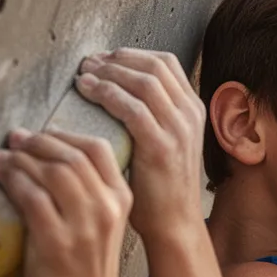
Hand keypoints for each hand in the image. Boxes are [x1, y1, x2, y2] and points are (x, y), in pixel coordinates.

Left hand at [0, 128, 132, 276]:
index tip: (45, 132)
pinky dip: (13, 181)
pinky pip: (32, 198)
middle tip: (16, 139)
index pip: (99, 149)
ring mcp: (83, 226)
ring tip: (4, 156)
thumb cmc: (87, 271)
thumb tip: (52, 162)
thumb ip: (89, 194)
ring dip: (22, 159)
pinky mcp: (56, 243)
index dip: (66, 133)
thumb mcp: (101, 225)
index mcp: (121, 200)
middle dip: (38, 142)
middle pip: (71, 156)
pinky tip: (3, 176)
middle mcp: (106, 209)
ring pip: (52, 172)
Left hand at [74, 49, 204, 240]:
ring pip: (143, 81)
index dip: (131, 55)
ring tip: (83, 76)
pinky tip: (87, 91)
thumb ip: (152, 115)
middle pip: (154, 66)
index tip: (104, 59)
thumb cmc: (160, 185)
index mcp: (193, 109)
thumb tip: (116, 89)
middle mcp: (190, 115)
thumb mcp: (165, 141)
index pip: (166, 62)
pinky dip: (106, 93)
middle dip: (117, 59)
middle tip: (88, 63)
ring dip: (109, 72)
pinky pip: (132, 108)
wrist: (173, 222)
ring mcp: (179, 130)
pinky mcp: (161, 146)